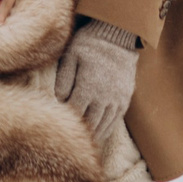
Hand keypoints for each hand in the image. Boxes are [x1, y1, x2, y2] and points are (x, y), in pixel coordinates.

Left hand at [55, 21, 138, 147]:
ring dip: (92, 136)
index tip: (57, 129)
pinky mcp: (125, 97)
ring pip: (103, 125)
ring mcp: (117, 98)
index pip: (74, 113)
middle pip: (89, 124)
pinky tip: (99, 134)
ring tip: (82, 145)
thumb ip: (63, 79)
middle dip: (78, 134)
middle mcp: (104, 97)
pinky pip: (115, 119)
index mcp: (88, 87)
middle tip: (68, 145)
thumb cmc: (89, 43)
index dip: (65, 122)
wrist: (118, 35)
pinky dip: (106, 129)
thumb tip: (58, 100)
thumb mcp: (70, 56)